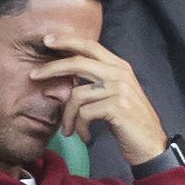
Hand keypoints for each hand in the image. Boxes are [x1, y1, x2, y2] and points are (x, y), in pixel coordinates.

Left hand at [27, 30, 166, 164]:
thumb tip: (68, 75)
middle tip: (33, 75)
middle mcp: (120, 73)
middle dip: (51, 68)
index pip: (90, 45)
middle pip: (77, 62)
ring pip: (77, 95)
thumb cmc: (129, 122)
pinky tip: (85, 136)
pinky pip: (84, 113)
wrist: (151, 144)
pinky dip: (81, 128)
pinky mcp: (117, 107)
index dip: (67, 41)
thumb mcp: (116, 94)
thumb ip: (98, 80)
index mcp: (120, 66)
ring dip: (67, 116)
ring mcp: (119, 89)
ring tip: (68, 129)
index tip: (47, 40)